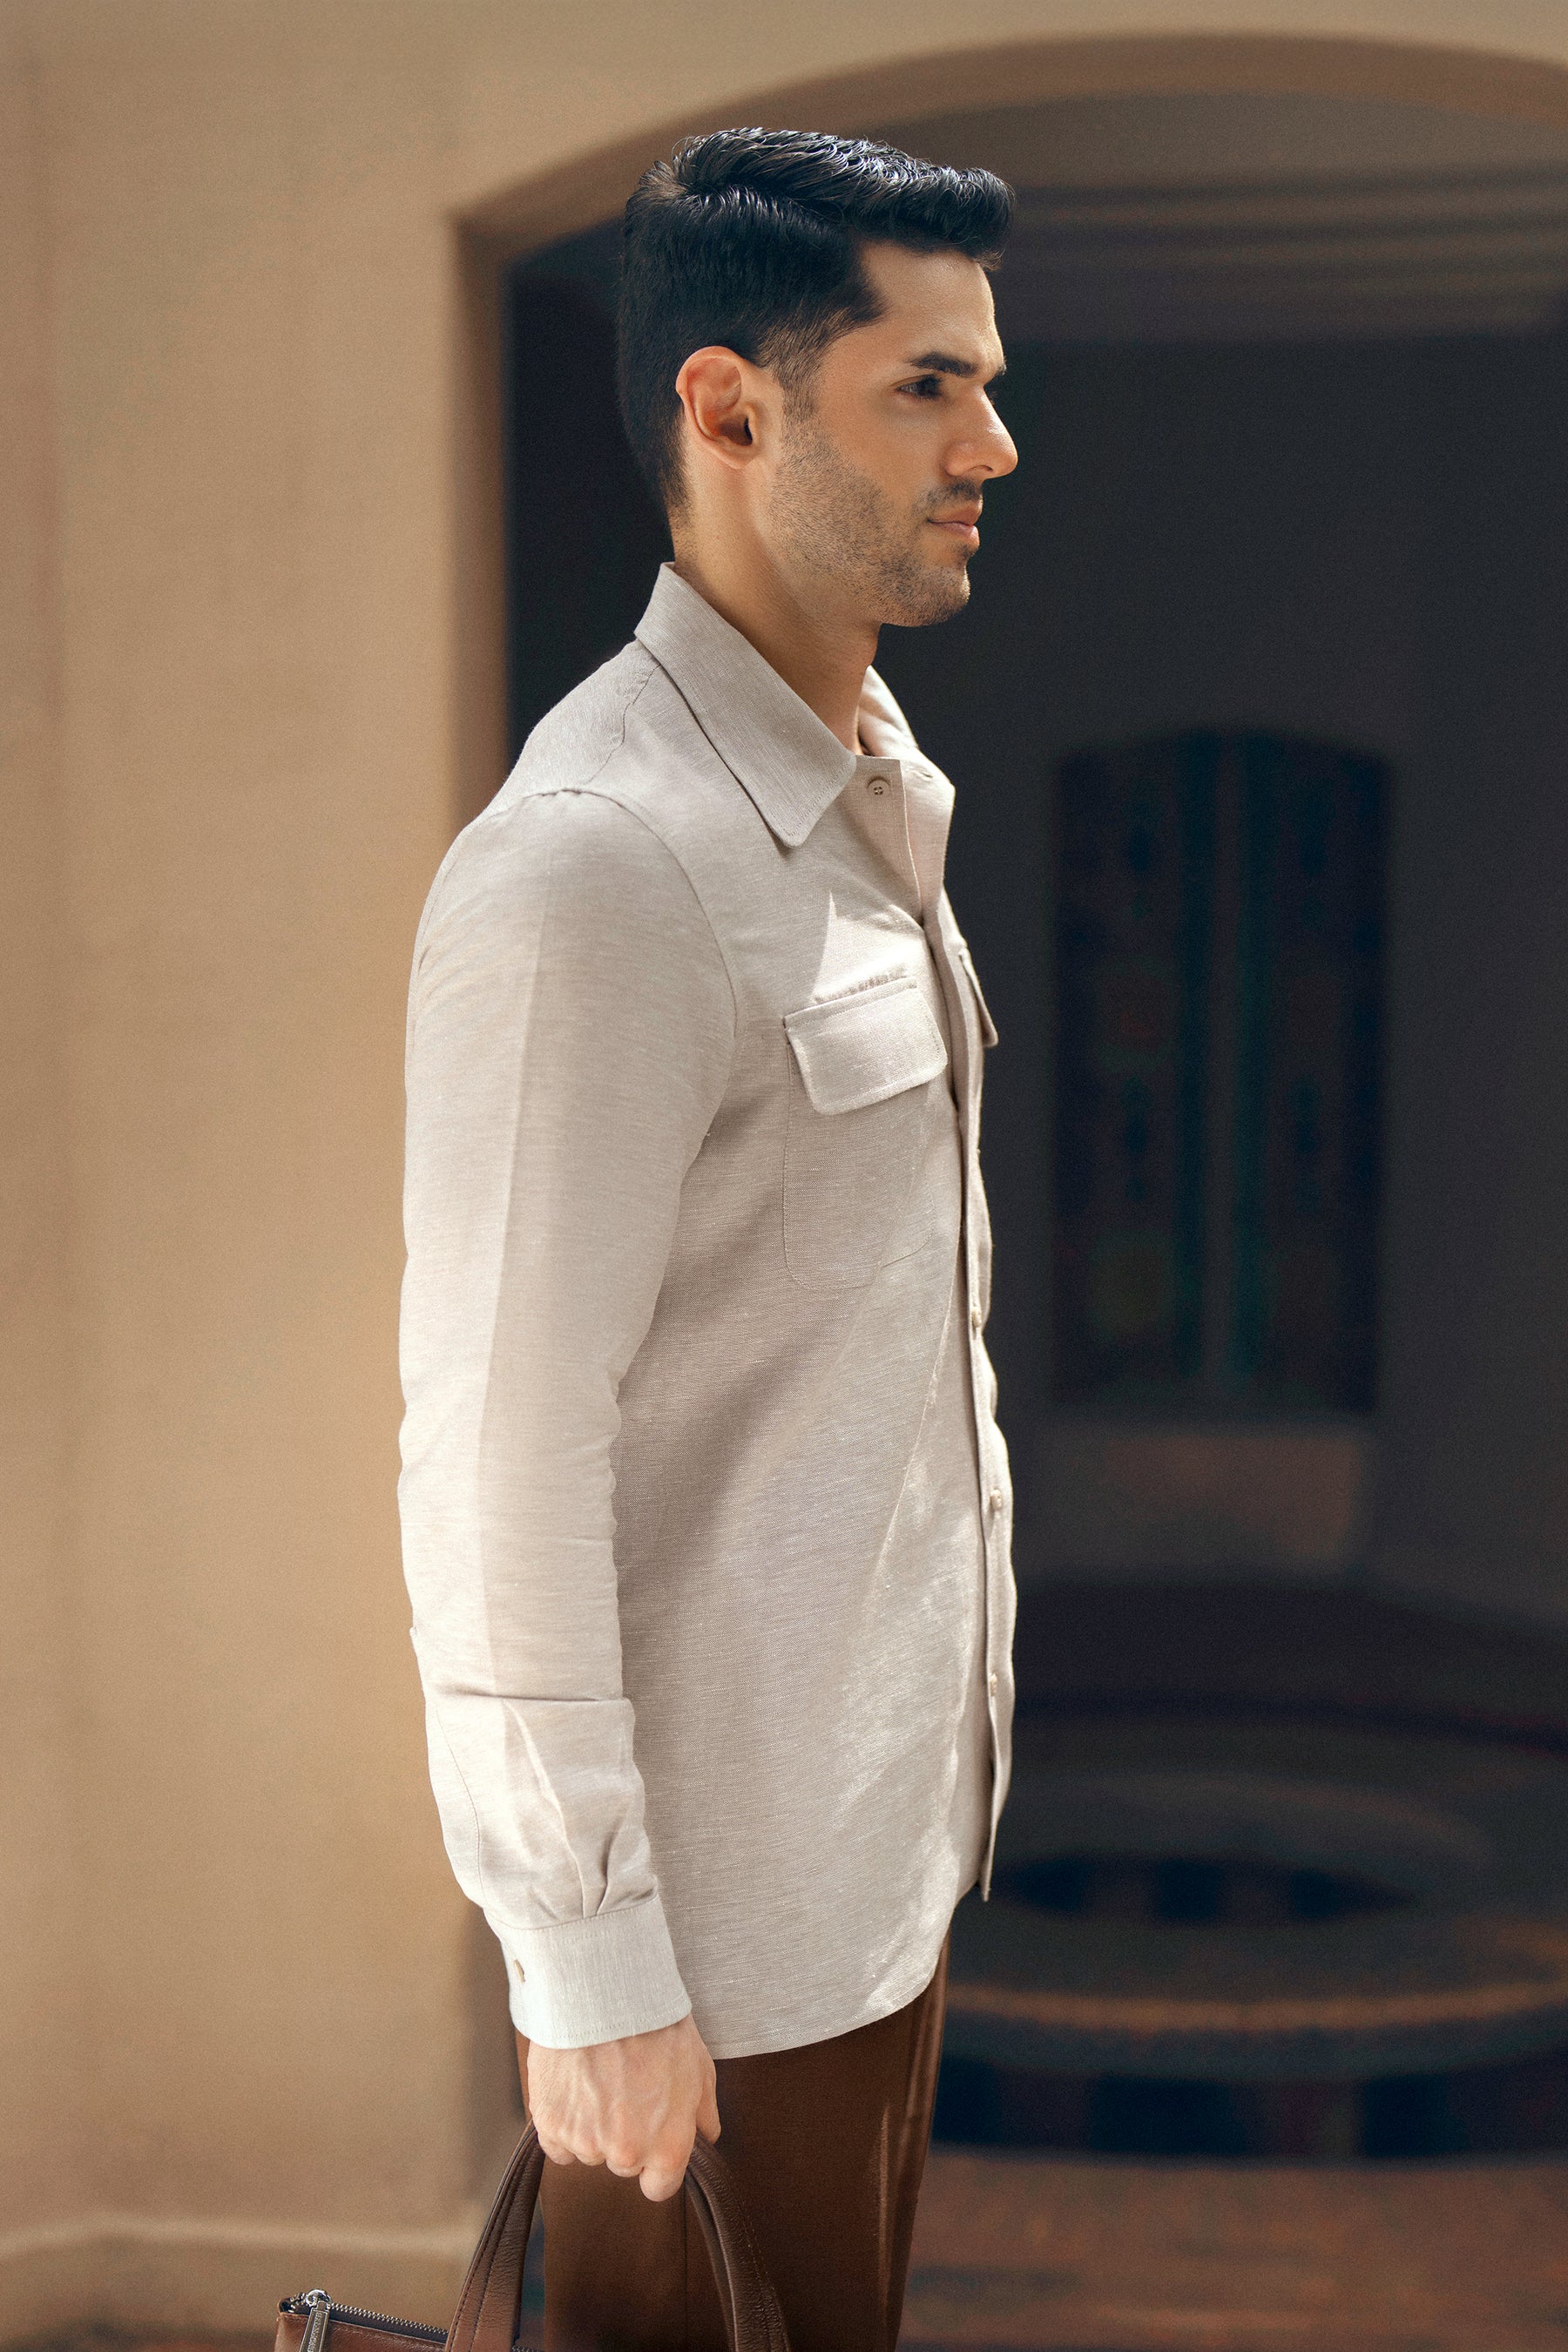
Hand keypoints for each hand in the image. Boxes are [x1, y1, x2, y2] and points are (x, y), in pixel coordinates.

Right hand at [520, 2014, 719, 2201]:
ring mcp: (585, 2142)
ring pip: (589, 2150)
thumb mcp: (700, 2066)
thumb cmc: (656, 2026)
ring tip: (598, 2079)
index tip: (651, 2140)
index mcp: (667, 2147)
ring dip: (592, 2126)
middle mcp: (626, 2154)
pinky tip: (573, 2088)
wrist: (606, 1993)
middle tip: (625, 2090)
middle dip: (626, 2136)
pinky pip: (556, 2143)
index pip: (659, 2188)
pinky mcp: (551, 2125)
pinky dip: (563, 2122)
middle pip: (623, 2165)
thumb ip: (704, 2113)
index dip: (656, 2165)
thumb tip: (706, 2136)